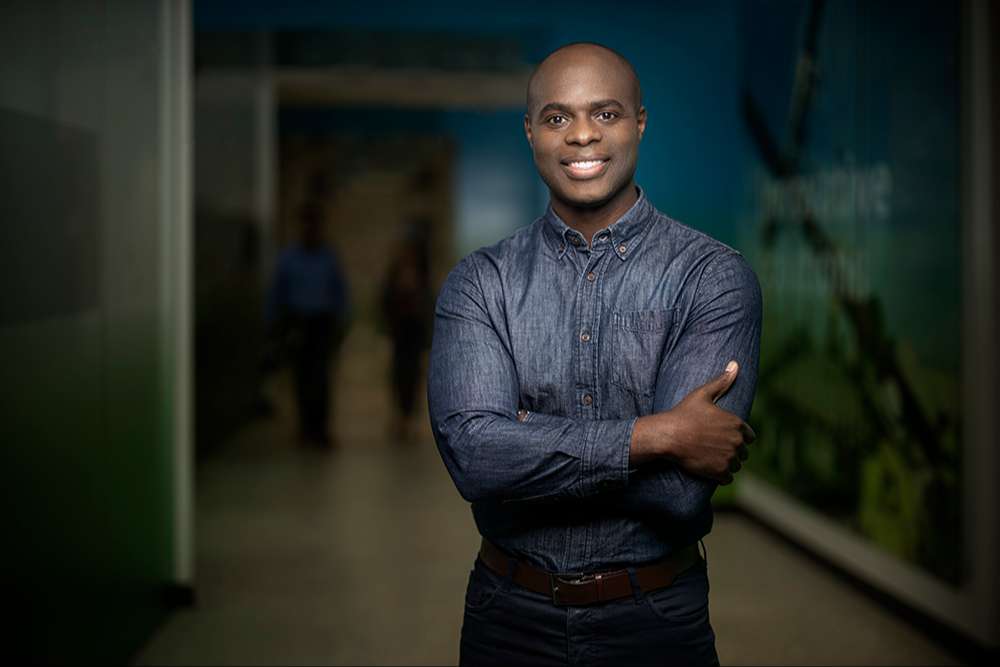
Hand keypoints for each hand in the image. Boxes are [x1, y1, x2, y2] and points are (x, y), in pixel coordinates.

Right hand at [630, 361, 755, 483]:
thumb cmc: (684, 414)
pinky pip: (728, 478)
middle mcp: (737, 442)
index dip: (736, 437)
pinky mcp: (720, 472)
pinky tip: (709, 468)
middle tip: (713, 447)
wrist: (668, 436)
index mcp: (737, 424)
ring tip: (710, 457)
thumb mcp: (703, 394)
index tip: (722, 436)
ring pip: (736, 465)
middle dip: (732, 451)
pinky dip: (720, 476)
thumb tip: (735, 364)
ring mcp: (729, 458)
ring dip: (727, 463)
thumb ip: (722, 381)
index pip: (749, 436)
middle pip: (743, 452)